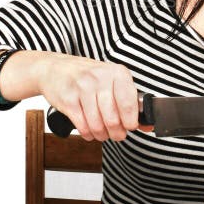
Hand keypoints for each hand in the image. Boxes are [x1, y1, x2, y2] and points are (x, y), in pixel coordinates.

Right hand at [36, 54, 151, 140]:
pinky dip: (88, 134)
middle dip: (116, 133)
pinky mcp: (68, 100)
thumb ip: (130, 102)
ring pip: (97, 125)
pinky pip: (82, 126)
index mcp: (117, 73)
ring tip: (103, 133)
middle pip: (113, 119)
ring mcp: (83, 88)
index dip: (131, 121)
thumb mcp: (112, 81)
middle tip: (116, 134)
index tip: (130, 126)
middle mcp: (100, 78)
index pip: (129, 103)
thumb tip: (148, 125)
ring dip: (102, 135)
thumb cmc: (88, 77)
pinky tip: (89, 130)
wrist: (55, 68)